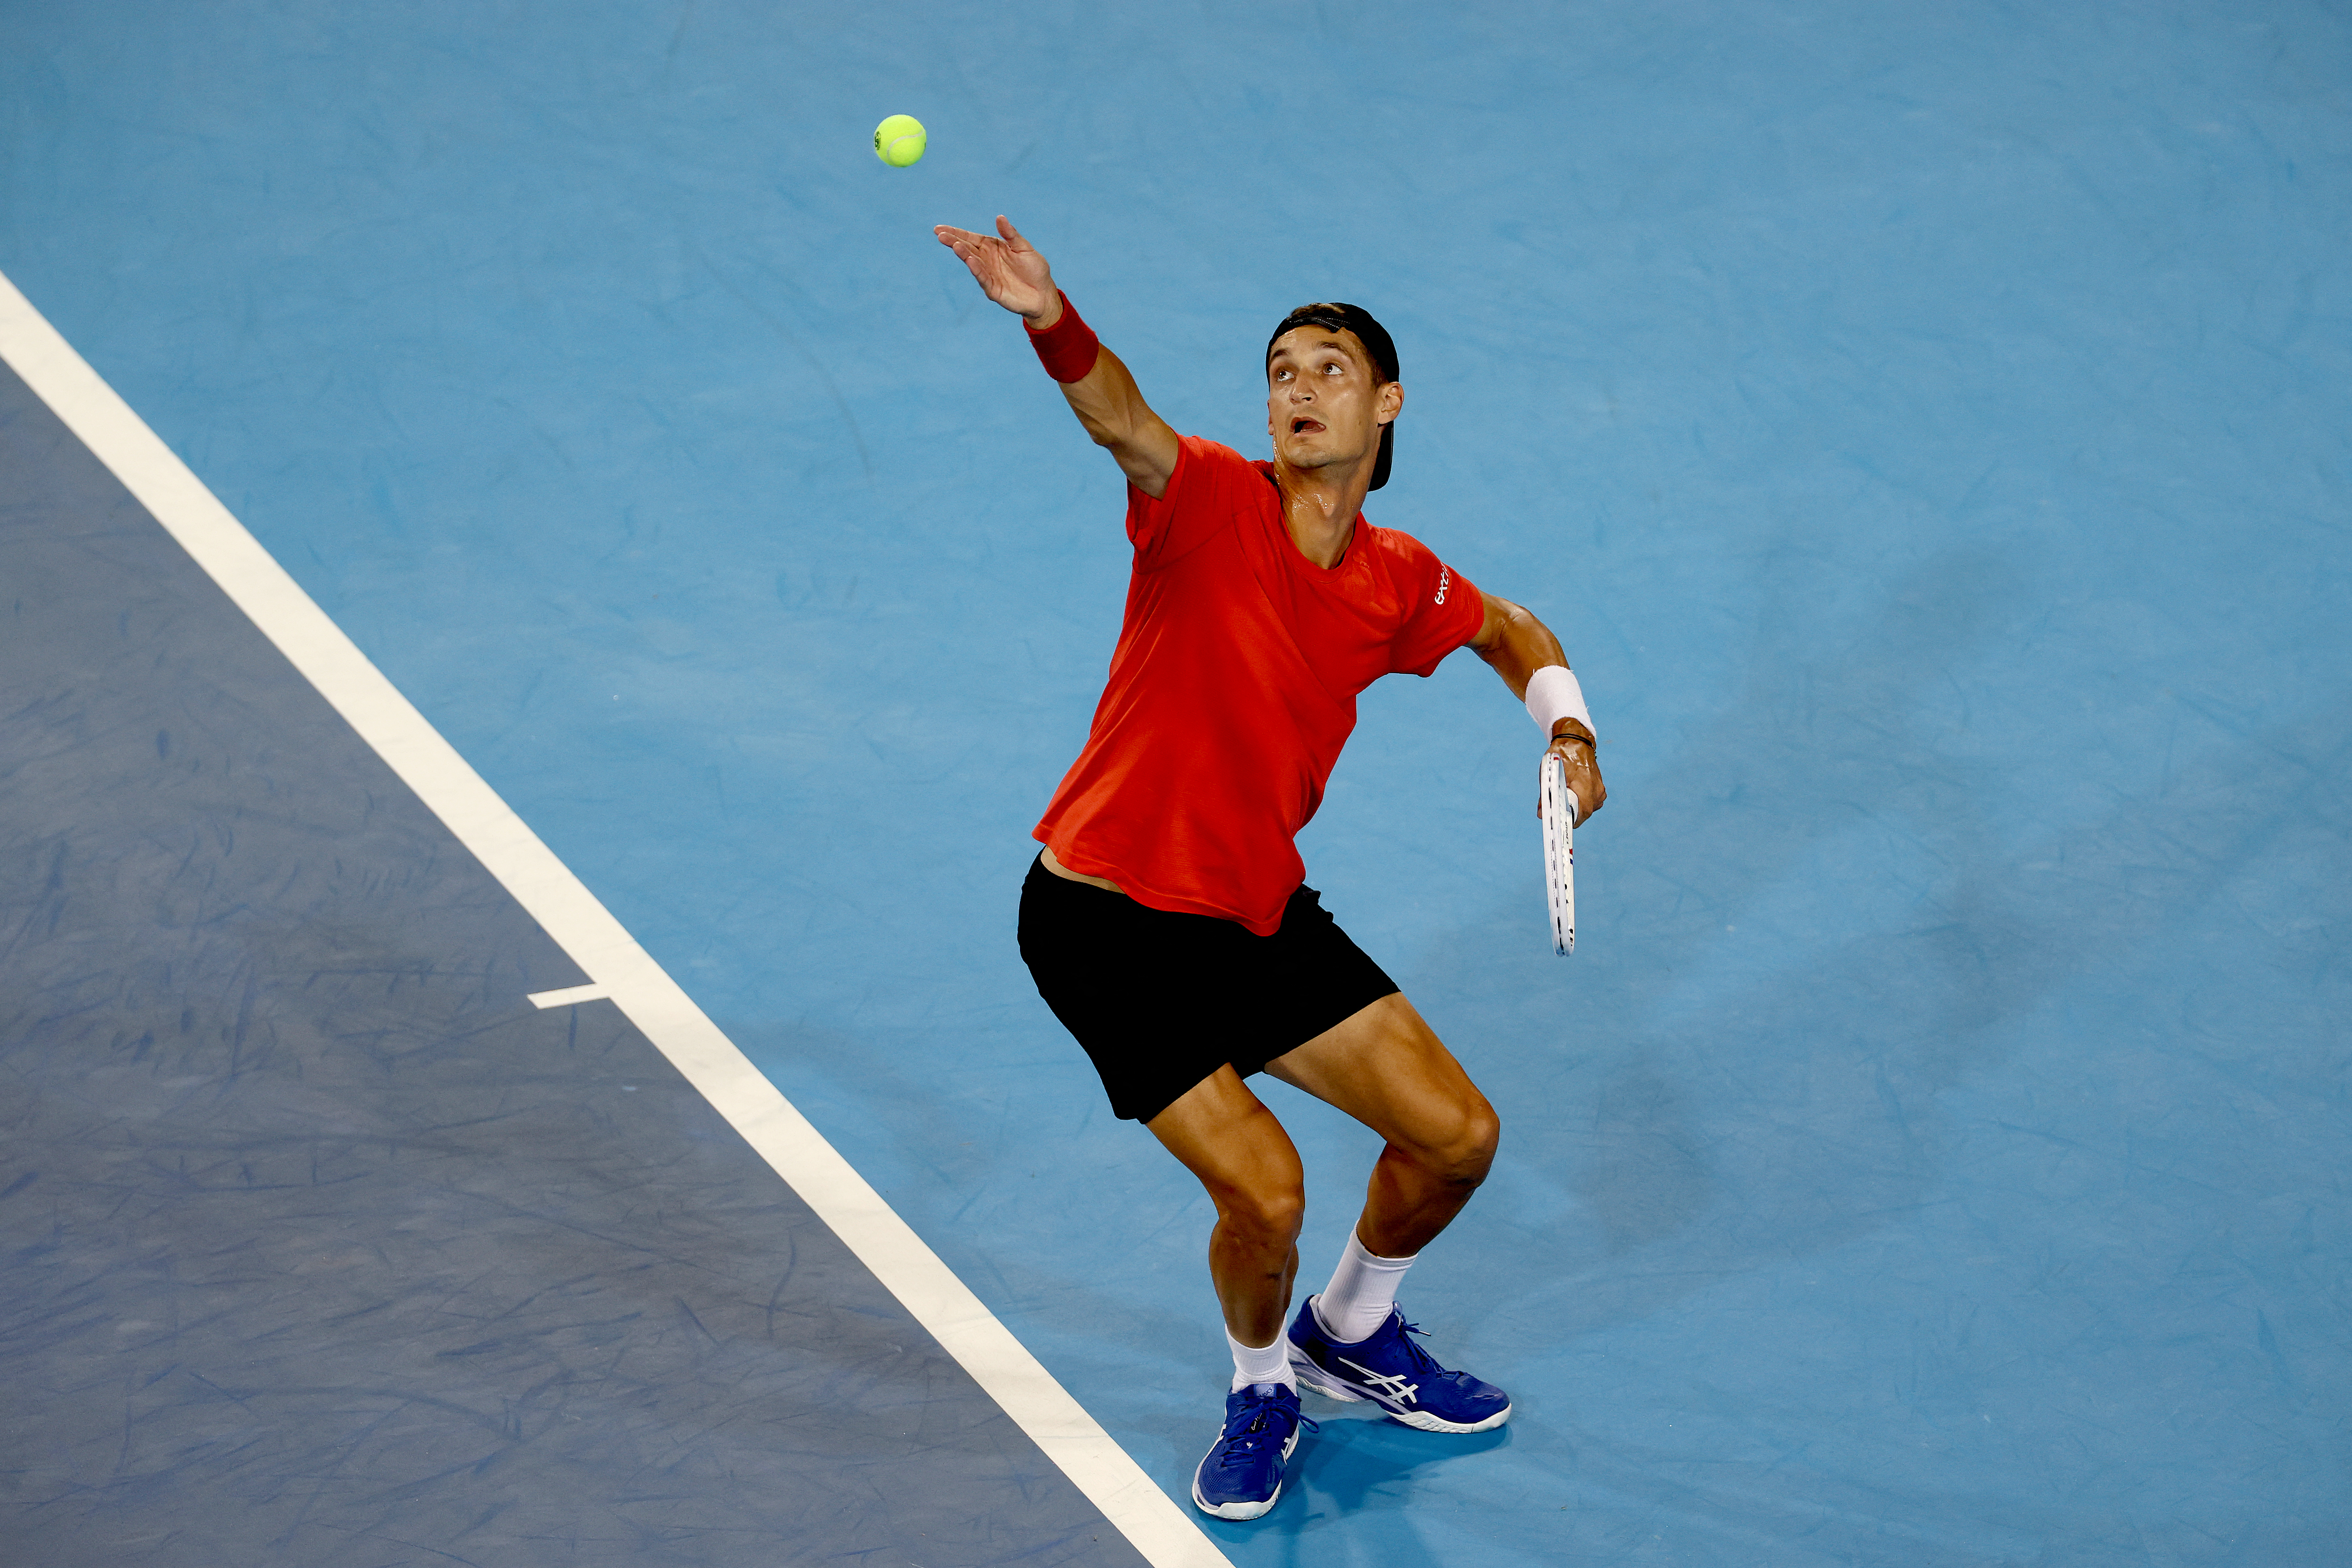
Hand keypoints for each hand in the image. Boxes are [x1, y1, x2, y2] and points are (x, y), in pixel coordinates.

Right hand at [933, 215, 1059, 322]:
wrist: (1044, 294)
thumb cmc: (1034, 269)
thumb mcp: (1024, 248)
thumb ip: (1011, 235)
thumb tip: (1000, 217)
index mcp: (992, 247)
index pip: (971, 238)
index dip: (956, 233)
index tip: (940, 228)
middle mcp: (986, 260)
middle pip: (967, 248)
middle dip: (954, 241)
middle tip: (940, 235)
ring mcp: (988, 275)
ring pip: (973, 263)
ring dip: (964, 254)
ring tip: (955, 245)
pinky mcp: (993, 289)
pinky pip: (983, 278)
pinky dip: (977, 270)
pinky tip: (970, 261)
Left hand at [1542, 721, 1604, 822]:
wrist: (1576, 742)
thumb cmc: (1562, 756)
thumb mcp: (1549, 774)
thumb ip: (1546, 796)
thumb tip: (1542, 813)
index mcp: (1585, 787)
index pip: (1580, 814)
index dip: (1568, 821)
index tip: (1558, 824)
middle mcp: (1596, 791)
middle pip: (1583, 814)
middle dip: (1570, 816)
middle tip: (1557, 813)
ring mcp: (1600, 791)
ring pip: (1587, 810)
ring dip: (1576, 809)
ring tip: (1564, 803)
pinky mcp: (1600, 789)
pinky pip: (1591, 803)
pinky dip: (1581, 803)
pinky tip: (1573, 796)